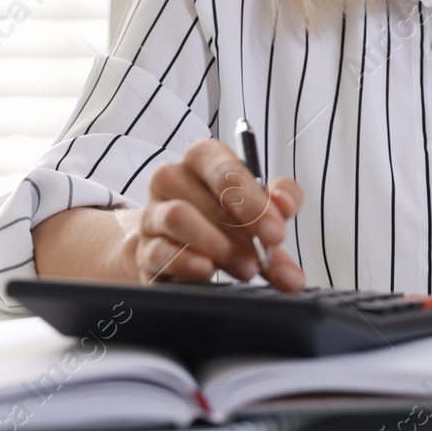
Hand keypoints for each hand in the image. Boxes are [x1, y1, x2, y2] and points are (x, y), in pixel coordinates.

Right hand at [119, 137, 305, 290]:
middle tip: (266, 256)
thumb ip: (280, 202)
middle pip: (205, 196)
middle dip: (243, 230)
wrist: (179, 251)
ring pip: (178, 217)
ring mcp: (154, 214)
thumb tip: (286, 205)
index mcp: (202, 159)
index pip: (223, 165)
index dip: (252, 199)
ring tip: (245, 268)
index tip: (276, 231)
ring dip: (217, 244)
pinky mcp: (145, 250)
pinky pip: (160, 251)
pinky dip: (187, 261)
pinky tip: (208, 270)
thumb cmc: (224, 220)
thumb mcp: (259, 206)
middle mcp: (172, 179)